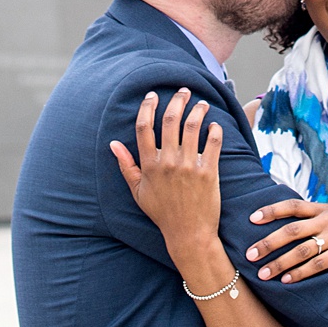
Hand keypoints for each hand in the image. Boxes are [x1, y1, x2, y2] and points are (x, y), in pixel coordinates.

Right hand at [109, 90, 224, 257]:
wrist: (188, 234)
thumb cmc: (162, 213)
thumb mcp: (138, 192)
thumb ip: (126, 166)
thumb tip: (113, 144)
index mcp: (149, 166)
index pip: (144, 127)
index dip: (147, 107)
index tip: (152, 95)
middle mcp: (168, 163)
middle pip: (170, 120)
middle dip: (177, 100)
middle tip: (183, 91)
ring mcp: (188, 166)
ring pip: (193, 126)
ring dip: (198, 109)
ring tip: (201, 104)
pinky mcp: (208, 172)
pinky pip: (213, 142)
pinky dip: (214, 129)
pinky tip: (213, 125)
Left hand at [245, 196, 327, 281]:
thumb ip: (319, 217)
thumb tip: (294, 223)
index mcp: (324, 208)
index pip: (292, 205)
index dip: (271, 210)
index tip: (251, 218)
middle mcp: (327, 219)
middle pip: (291, 229)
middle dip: (267, 242)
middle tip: (248, 254)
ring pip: (301, 249)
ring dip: (279, 262)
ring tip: (263, 274)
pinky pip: (318, 264)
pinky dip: (301, 273)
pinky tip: (288, 281)